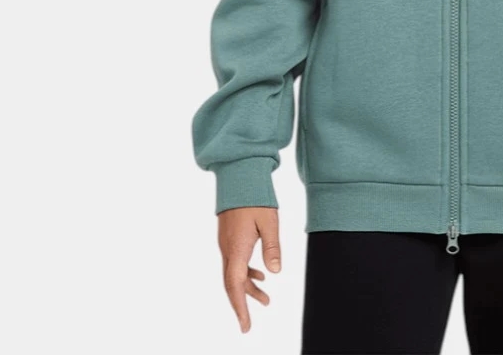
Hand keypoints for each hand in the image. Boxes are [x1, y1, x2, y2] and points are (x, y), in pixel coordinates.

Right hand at [217, 206, 281, 332]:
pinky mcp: (229, 238)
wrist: (238, 177)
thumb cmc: (255, 197)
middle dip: (241, 304)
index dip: (240, 307)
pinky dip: (246, 273)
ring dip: (248, 288)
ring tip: (266, 299)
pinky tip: (261, 275)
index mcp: (236, 248)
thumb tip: (275, 272)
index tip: (245, 325)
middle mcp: (228, 249)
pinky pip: (235, 263)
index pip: (235, 285)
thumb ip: (273, 246)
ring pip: (233, 274)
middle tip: (249, 324)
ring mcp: (227, 244)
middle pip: (231, 284)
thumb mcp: (269, 221)